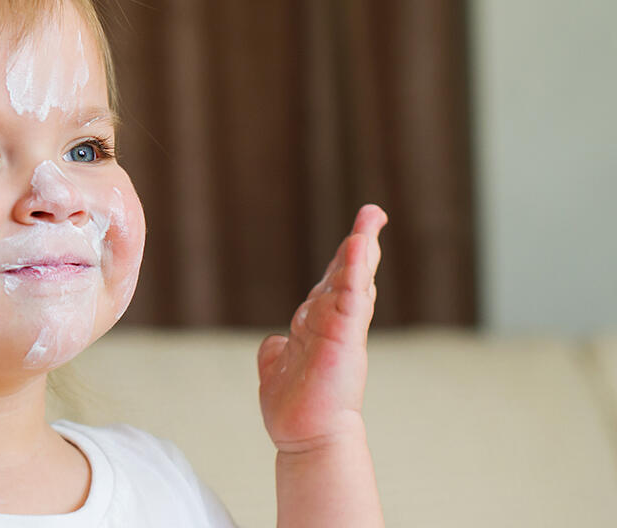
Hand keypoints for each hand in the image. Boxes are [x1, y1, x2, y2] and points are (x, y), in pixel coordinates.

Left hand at [257, 204, 386, 453]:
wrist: (306, 435)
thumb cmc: (297, 405)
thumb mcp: (281, 368)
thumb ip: (279, 351)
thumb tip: (274, 343)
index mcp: (321, 325)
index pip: (335, 284)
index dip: (344, 259)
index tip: (357, 234)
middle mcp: (335, 323)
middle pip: (349, 274)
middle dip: (360, 243)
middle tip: (373, 212)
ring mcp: (341, 329)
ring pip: (351, 280)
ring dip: (359, 249)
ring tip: (368, 220)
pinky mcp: (344, 338)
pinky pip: (351, 298)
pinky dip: (354, 271)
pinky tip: (358, 247)